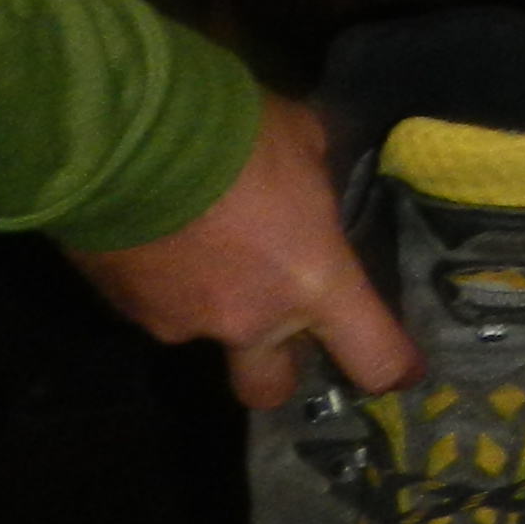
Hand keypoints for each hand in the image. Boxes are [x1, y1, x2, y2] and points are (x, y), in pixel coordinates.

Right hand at [68, 93, 420, 410]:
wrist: (125, 139)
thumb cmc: (235, 135)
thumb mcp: (305, 140)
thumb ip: (317, 178)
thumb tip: (312, 177)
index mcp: (315, 281)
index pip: (373, 355)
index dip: (391, 370)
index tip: (399, 373)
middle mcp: (253, 320)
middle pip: (270, 388)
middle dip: (278, 369)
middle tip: (280, 327)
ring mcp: (184, 324)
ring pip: (207, 335)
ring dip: (212, 304)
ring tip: (201, 244)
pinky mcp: (127, 312)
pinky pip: (158, 307)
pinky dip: (164, 283)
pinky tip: (160, 236)